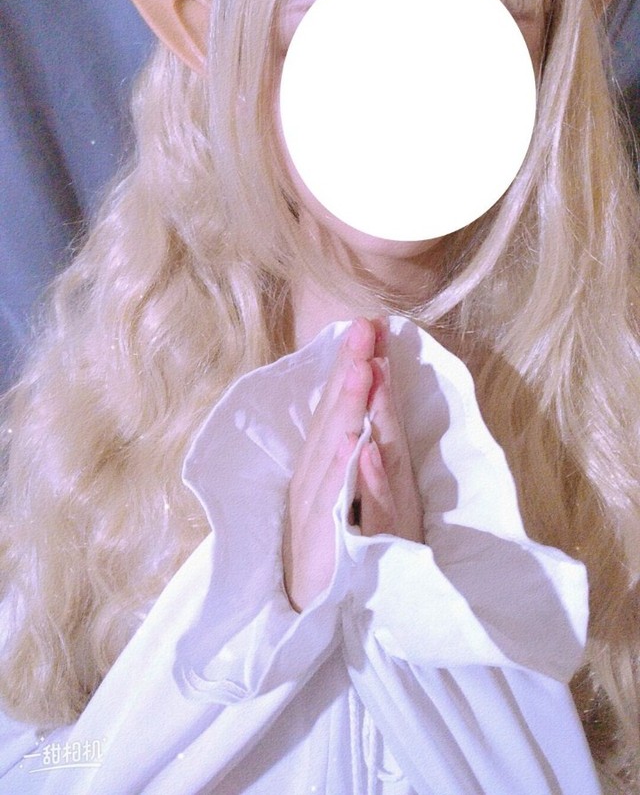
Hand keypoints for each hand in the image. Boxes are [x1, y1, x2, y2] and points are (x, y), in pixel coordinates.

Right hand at [283, 317, 423, 612]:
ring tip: (362, 367)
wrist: (315, 619)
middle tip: (365, 325)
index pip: (349, 409)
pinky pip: (334, 498)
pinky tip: (352, 440)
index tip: (375, 325)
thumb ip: (374, 470)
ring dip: (349, 407)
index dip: (361, 368)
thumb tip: (376, 421)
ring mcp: (319, 506)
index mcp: (335, 465)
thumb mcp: (372, 507)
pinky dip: (344, 468)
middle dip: (354, 370)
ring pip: (336, 446)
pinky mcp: (320, 540)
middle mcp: (322, 478)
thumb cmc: (348, 555)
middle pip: (340, 416)